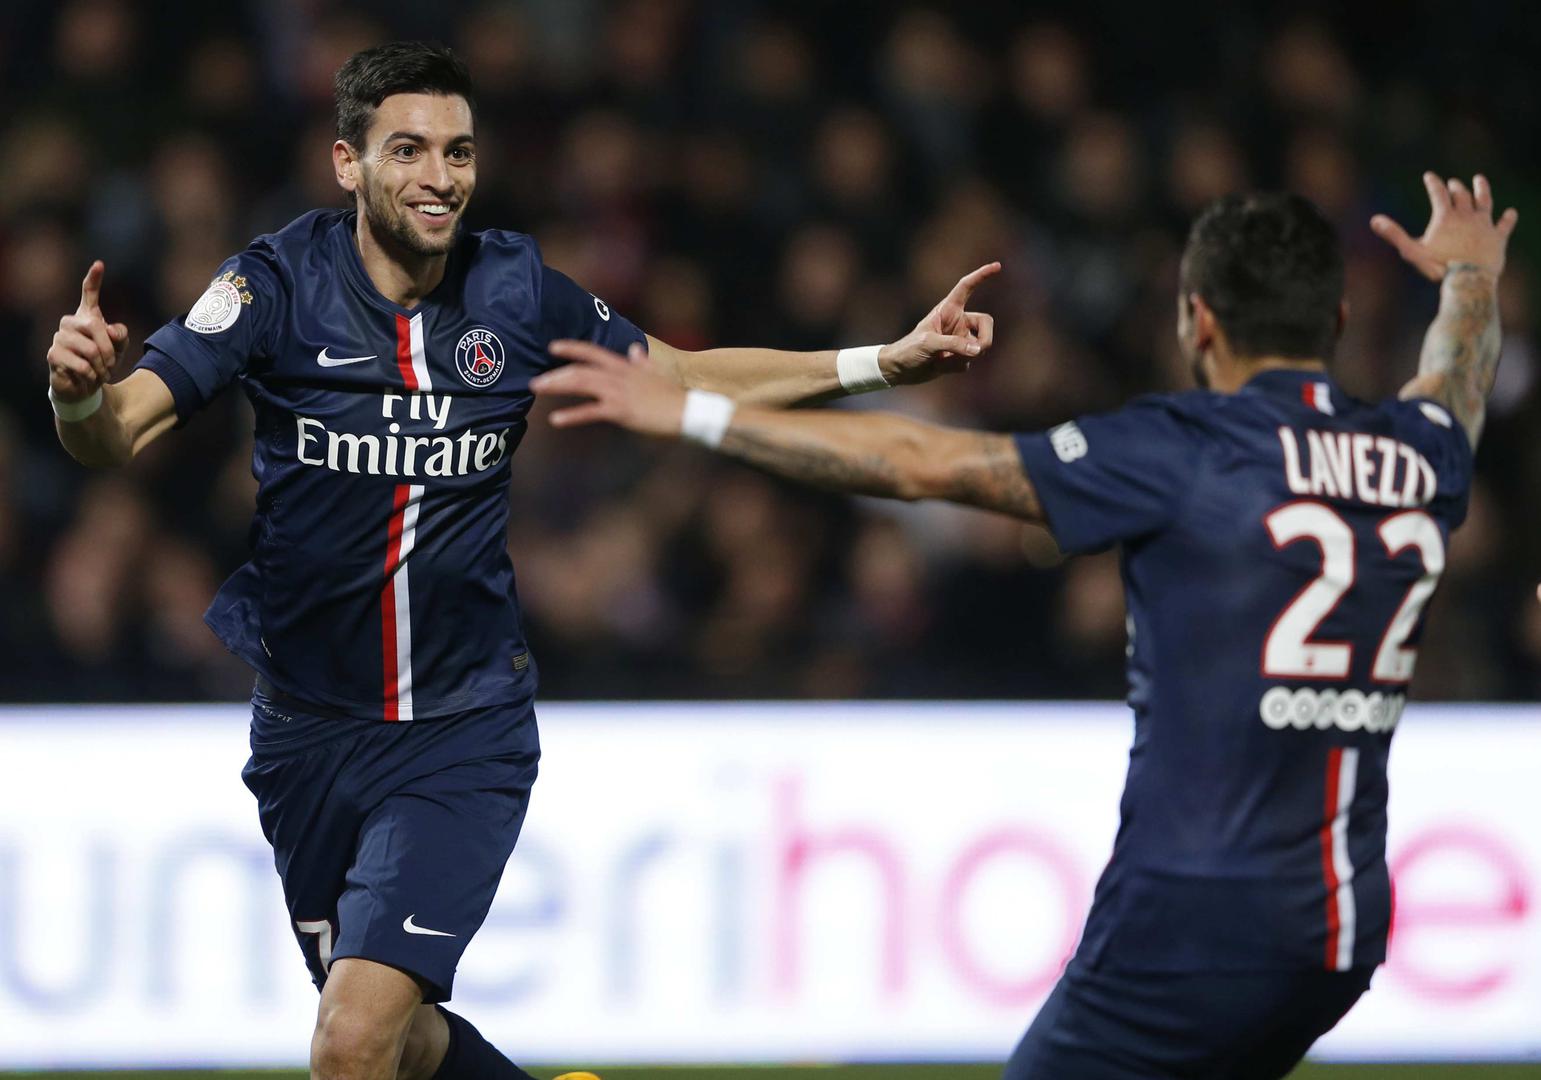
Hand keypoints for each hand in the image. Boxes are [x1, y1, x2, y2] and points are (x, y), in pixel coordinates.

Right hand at [47, 261, 129, 401]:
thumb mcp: (118, 348)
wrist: (85, 385)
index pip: (89, 293)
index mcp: (87, 316)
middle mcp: (70, 322)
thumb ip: (120, 335)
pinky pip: (82, 364)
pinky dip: (92, 375)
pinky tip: (89, 377)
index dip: (94, 278)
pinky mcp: (53, 354)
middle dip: (109, 350)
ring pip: (90, 349)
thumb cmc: (102, 362)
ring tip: (100, 372)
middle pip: (96, 327)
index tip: (99, 264)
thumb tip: (110, 329)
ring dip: (102, 366)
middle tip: (112, 365)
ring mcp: (60, 337)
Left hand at [534, 340, 688, 436]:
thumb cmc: (672, 395)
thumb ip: (642, 361)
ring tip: (538, 390)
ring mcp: (618, 392)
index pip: (592, 351)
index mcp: (624, 366)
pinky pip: (590, 412)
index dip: (571, 348)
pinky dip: (572, 415)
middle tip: (535, 382)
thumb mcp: (656, 372)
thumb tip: (635, 349)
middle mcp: (618, 375)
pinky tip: (556, 420)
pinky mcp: (620, 411)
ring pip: (581, 384)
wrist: (686, 410)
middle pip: (580, 370)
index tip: (553, 346)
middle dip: (555, 374)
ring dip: (556, 386)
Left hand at [879, 261, 999, 383]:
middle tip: (977, 351)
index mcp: (948, 309)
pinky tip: (940, 366)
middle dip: (986, 339)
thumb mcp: (928, 343)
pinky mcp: (959, 356)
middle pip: (986, 323)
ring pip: (979, 347)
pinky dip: (956, 366)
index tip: (997, 266)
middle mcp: (957, 322)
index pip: (967, 287)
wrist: (900, 370)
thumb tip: (978, 349)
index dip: (981, 276)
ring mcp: (960, 339)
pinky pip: (969, 362)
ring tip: (942, 360)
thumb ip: (953, 344)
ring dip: (964, 357)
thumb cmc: (908, 349)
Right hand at [1371, 173, 1517, 282]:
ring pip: (1485, 201)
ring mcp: (1484, 224)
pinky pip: (1505, 224)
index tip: (1429, 175)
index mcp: (1445, 216)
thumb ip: (1394, 234)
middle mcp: (1467, 215)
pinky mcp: (1498, 236)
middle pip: (1462, 194)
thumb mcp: (1411, 251)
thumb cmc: (1438, 266)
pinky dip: (1508, 218)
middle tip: (1452, 183)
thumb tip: (1374, 220)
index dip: (1432, 182)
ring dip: (1482, 189)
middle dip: (1455, 187)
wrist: (1468, 278)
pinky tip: (1510, 213)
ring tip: (1479, 180)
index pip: (1438, 193)